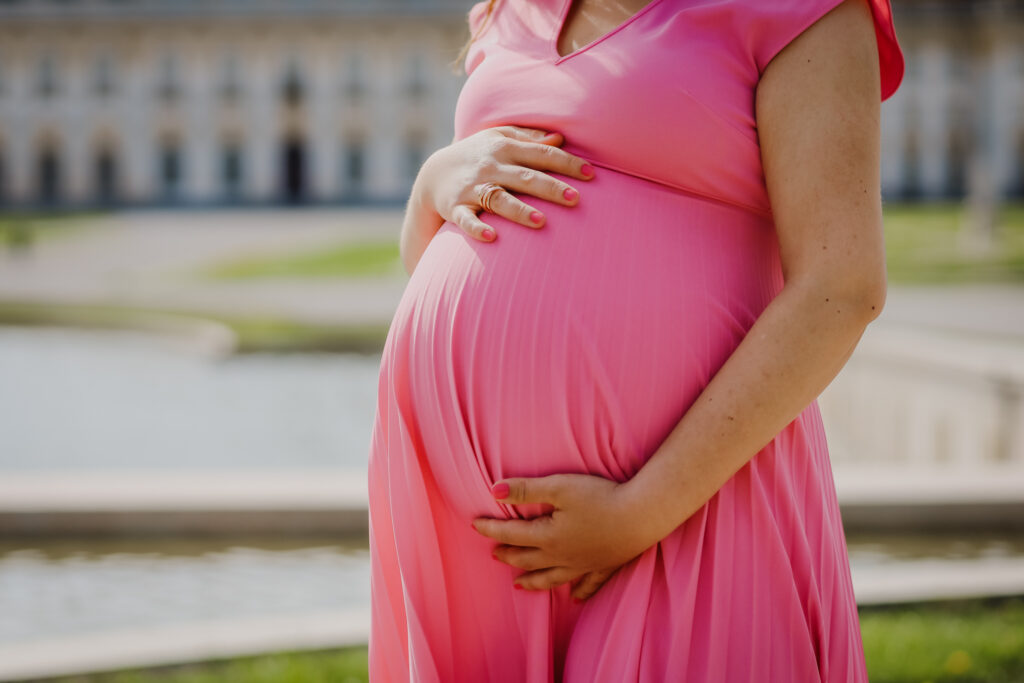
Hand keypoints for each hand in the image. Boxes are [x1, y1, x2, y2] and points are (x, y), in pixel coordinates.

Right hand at [421, 125, 595, 241]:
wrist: (433, 174)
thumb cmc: (477, 155)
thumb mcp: (499, 138)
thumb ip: (529, 138)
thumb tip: (561, 137)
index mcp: (505, 147)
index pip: (541, 154)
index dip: (566, 163)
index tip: (591, 174)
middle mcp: (490, 166)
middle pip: (524, 177)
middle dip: (550, 187)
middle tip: (575, 199)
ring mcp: (473, 188)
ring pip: (498, 198)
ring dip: (519, 210)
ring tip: (540, 221)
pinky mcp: (456, 208)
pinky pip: (467, 220)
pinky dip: (477, 228)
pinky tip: (493, 237)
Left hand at [470, 473, 664, 600]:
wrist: (642, 516)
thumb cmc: (601, 497)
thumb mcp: (559, 486)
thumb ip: (526, 490)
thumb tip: (493, 490)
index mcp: (548, 536)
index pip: (512, 534)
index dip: (491, 528)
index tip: (475, 524)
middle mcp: (562, 556)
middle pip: (528, 558)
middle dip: (509, 555)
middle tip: (494, 554)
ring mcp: (584, 565)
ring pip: (551, 578)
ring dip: (533, 581)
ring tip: (519, 585)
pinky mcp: (605, 565)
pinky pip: (588, 584)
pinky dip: (579, 591)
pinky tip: (575, 597)